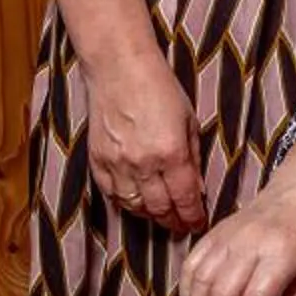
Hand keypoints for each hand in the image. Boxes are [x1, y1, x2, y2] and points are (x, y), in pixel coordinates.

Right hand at [80, 45, 209, 233]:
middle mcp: (143, 164)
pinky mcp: (98, 161)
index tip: (198, 224)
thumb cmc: (160, 88)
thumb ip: (193, 156)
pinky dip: (126, 203)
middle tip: (181, 226)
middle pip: (160, 208)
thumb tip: (198, 188)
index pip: (185, 198)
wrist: (120, 68)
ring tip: (162, 216)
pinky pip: (112, 194)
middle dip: (173, 221)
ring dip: (151, 215)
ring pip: (135, 206)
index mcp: (171, 152)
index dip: (193, 216)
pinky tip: (136, 203)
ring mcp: (117, 164)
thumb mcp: (189, 120)